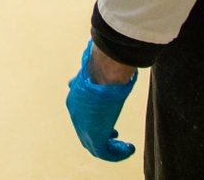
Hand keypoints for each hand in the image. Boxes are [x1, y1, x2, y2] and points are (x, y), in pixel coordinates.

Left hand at [65, 41, 137, 161]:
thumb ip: (93, 67)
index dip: (93, 120)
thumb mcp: (95, 65)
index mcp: (75, 98)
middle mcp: (75, 113)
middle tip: (115, 136)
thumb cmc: (104, 64)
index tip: (105, 120)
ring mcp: (83, 125)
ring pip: (95, 145)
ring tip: (125, 147)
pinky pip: (105, 152)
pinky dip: (117, 153)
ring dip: (111, 148)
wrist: (105, 70)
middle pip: (86, 132)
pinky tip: (129, 148)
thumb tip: (91, 51)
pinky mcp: (94, 135)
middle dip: (101, 135)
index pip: (81, 114)